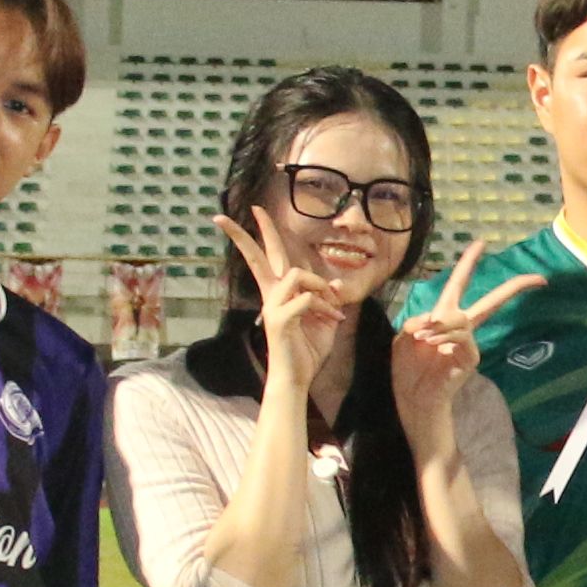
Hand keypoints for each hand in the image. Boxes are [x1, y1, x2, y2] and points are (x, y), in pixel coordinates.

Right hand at [219, 213, 358, 406]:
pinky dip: (324, 307)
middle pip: (261, 256)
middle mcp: (271, 296)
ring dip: (321, 288)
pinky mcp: (280, 320)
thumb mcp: (325, 320)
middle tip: (252, 207)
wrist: (296, 379)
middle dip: (257, 231)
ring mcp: (273, 307)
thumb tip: (334, 283)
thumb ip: (328, 300)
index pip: (269, 257)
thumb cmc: (307, 351)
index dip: (263, 233)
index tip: (255, 210)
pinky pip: (307, 298)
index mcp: (279, 293)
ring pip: (298, 275)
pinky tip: (331, 321)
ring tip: (332, 310)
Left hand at [388, 236, 546, 441]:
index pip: (459, 285)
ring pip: (462, 320)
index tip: (480, 243)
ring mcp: (469, 344)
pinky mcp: (470, 359)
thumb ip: (417, 320)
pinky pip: (463, 338)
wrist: (413, 400)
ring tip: (422, 338)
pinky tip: (430, 342)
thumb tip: (434, 318)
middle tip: (539, 279)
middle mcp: (462, 328)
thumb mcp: (404, 337)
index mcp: (445, 318)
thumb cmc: (408, 370)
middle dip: (514, 289)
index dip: (468, 264)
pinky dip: (445, 336)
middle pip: (492, 302)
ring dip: (440, 325)